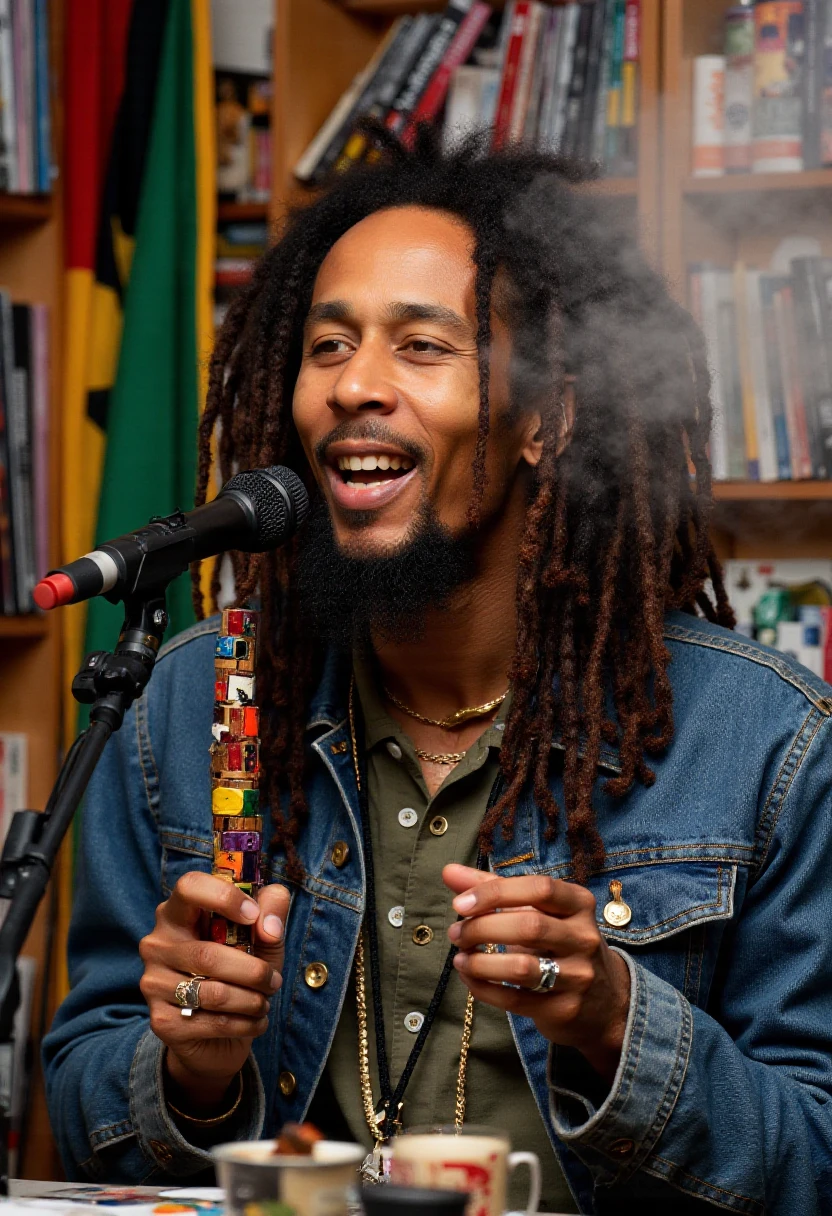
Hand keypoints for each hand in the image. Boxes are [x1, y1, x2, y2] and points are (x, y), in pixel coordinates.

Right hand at [139, 873, 289, 1106]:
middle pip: (207, 954)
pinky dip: (244, 1024)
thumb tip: (269, 924)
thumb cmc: (238, 974)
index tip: (253, 915)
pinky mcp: (162, 1021)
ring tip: (264, 1002)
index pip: (188, 887)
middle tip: (274, 980)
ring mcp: (154, 983)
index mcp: (177, 913)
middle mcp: (157, 944)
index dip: (223, 897)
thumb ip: (271, 916)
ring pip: (213, 992)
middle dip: (253, 971)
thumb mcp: (262, 939)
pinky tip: (254, 1021)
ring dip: (252, 1000)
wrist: (215, 1034)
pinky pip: (212, 1022)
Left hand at [443, 864, 629, 1084]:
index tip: (460, 903)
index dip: (496, 893)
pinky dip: (484, 988)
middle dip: (483, 928)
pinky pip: (515, 1001)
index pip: (540, 888)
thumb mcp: (538, 912)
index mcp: (579, 905)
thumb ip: (494, 889)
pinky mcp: (564, 1010)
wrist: (606, 1002)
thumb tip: (449, 872)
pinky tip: (469, 977)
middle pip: (529, 926)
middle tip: (456, 933)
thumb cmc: (560, 943)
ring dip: (480, 962)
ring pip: (522, 968)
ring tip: (460, 957)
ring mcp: (578, 977)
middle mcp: (584, 938)